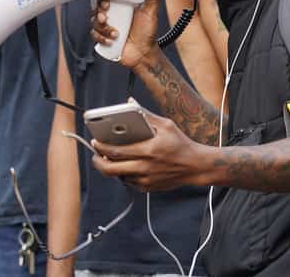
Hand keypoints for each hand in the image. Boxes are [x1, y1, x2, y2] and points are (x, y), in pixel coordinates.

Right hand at [91, 0, 161, 68]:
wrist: (143, 53)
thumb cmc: (147, 33)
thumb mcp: (151, 13)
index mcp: (122, 5)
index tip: (108, 2)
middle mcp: (113, 13)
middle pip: (97, 7)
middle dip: (99, 12)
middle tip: (105, 17)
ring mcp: (107, 25)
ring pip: (94, 21)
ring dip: (103, 28)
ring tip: (115, 33)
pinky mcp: (103, 36)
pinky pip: (94, 34)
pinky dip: (102, 37)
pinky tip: (112, 41)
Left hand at [91, 106, 207, 190]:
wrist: (194, 166)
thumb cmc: (180, 143)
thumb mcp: (166, 125)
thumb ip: (146, 115)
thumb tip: (130, 102)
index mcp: (148, 150)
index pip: (116, 151)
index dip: (101, 147)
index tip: (95, 142)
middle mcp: (145, 167)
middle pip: (111, 169)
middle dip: (98, 162)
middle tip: (95, 155)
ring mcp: (146, 180)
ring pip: (119, 176)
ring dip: (111, 168)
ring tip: (107, 159)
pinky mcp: (148, 187)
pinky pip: (129, 182)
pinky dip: (123, 174)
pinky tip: (125, 165)